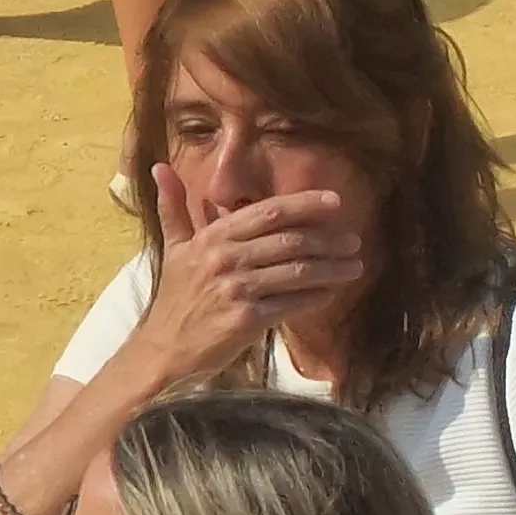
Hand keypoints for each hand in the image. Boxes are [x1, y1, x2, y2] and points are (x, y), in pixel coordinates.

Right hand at [122, 165, 364, 384]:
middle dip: (328, 239)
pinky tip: (332, 292)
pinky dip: (317, 296)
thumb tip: (160, 168)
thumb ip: (174, 208)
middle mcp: (225, 259)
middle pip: (290, 240)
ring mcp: (237, 289)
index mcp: (212, 237)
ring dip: (332, 268)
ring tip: (355, 266)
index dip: (305, 204)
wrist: (164, 347)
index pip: (267, 212)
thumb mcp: (174, 247)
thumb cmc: (176, 296)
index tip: (336, 202)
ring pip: (298, 271)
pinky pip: (294, 303)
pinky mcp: (247, 319)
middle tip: (354, 240)